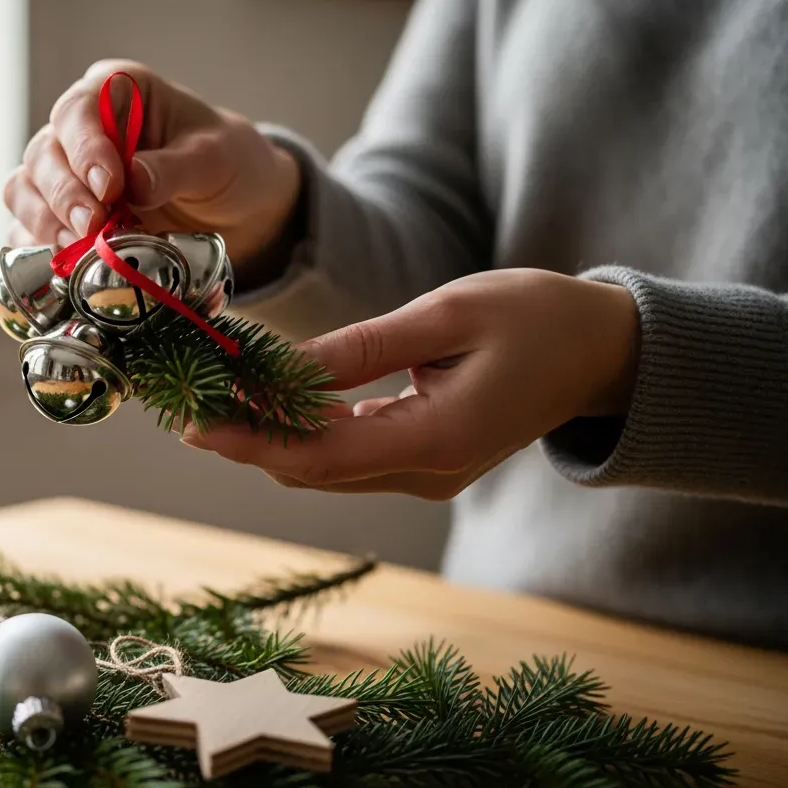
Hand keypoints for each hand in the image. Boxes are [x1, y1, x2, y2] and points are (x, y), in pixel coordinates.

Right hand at [4, 60, 300, 268]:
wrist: (238, 208)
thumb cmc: (227, 164)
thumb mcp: (216, 158)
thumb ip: (176, 167)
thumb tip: (133, 181)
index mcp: (116, 93)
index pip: (79, 111)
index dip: (84, 148)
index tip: (108, 186)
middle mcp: (81, 130)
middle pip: (44, 153)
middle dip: (64, 194)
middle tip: (93, 226)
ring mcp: (66, 175)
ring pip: (24, 189)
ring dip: (44, 221)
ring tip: (77, 248)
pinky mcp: (62, 217)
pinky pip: (28, 229)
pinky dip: (38, 247)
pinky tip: (62, 263)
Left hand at [181, 269, 639, 499]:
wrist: (603, 352)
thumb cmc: (538, 318)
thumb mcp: (448, 315)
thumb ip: (365, 346)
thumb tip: (287, 366)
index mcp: (436, 438)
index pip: (320, 455)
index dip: (251, 442)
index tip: (194, 426)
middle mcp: (425, 471)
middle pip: (312, 469)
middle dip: (245, 441)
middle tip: (185, 405)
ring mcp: (425, 472)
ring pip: (325, 467)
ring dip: (268, 438)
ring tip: (211, 399)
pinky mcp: (424, 458)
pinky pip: (349, 454)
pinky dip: (304, 431)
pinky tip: (267, 399)